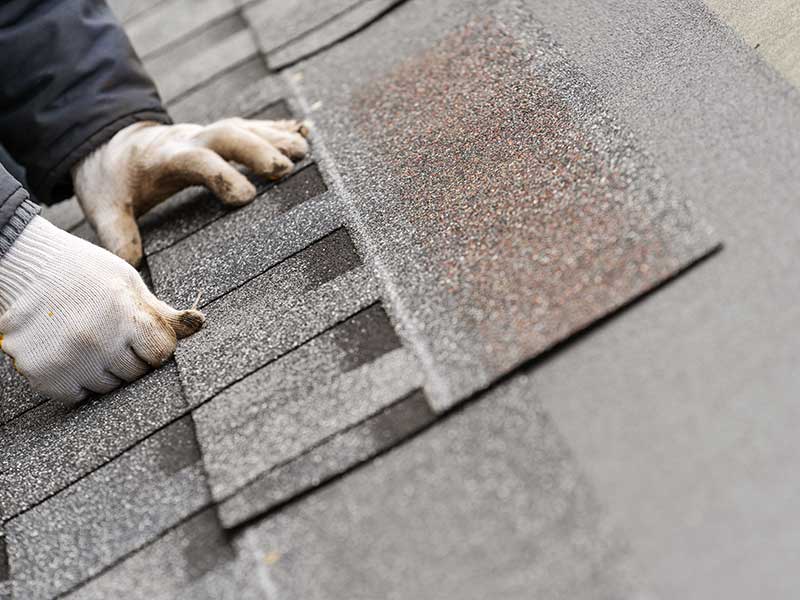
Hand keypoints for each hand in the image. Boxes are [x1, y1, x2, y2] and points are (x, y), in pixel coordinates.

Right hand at [0, 216, 203, 402]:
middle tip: (108, 331)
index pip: (162, 353)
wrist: (24, 267)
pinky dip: (75, 381)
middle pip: (137, 372)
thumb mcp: (128, 283)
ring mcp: (68, 360)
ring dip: (103, 370)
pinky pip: (78, 395)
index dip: (155, 343)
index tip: (140, 331)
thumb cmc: (84, 273)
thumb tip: (202, 323)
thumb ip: (163, 312)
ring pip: (109, 387)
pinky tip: (68, 352)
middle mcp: (98, 340)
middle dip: (130, 356)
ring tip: (86, 337)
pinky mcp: (43, 375)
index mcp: (125, 315)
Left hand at [72, 118, 309, 265]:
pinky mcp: (217, 136)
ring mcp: (205, 135)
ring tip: (303, 151)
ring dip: (274, 137)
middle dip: (257, 149)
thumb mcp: (104, 207)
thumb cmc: (113, 181)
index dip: (221, 175)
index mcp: (164, 158)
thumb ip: (117, 233)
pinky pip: (250, 128)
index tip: (246, 197)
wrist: (110, 145)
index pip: (196, 161)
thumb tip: (130, 265)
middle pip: (227, 134)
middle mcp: (188, 140)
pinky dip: (276, 129)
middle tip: (286, 168)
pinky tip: (302, 134)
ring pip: (243, 128)